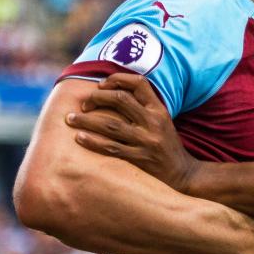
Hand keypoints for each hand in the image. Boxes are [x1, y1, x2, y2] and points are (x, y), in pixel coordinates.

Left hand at [65, 73, 198, 192]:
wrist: (183, 174)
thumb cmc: (167, 146)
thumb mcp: (162, 122)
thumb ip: (143, 108)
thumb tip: (113, 93)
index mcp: (159, 110)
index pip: (139, 84)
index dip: (117, 79)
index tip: (101, 86)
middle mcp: (154, 122)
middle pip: (121, 99)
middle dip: (97, 98)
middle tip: (83, 104)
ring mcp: (146, 141)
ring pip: (111, 124)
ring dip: (86, 120)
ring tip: (70, 119)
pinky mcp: (140, 159)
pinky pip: (111, 148)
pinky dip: (92, 141)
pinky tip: (79, 138)